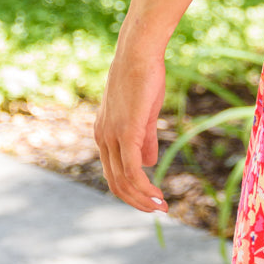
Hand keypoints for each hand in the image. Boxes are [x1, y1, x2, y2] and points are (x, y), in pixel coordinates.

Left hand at [94, 41, 168, 213]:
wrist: (138, 53)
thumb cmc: (143, 77)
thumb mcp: (143, 113)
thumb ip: (145, 139)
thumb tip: (149, 163)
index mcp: (104, 134)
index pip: (113, 172)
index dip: (131, 189)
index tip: (151, 198)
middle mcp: (103, 138)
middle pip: (115, 182)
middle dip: (136, 201)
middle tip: (158, 209)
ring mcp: (112, 136)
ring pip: (122, 181)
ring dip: (142, 199)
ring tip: (161, 207)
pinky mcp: (126, 132)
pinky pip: (131, 170)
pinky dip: (143, 187)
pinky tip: (157, 195)